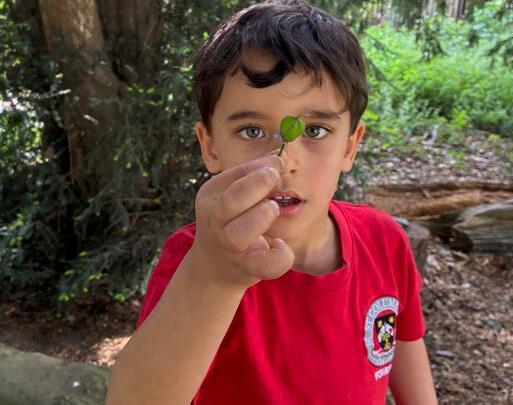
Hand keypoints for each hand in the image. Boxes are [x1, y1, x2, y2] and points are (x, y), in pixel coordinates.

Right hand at [189, 155, 294, 289]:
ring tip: (273, 210)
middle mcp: (215, 222)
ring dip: (263, 216)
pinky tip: (279, 244)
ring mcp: (229, 247)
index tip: (279, 162)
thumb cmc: (231, 221)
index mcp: (211, 197)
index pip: (233, 176)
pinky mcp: (246, 268)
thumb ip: (253, 174)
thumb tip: (281, 154)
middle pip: (230, 202)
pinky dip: (280, 254)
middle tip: (274, 179)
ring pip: (240, 234)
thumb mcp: (234, 194)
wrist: (215, 266)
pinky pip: (266, 265)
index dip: (260, 167)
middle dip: (257, 185)